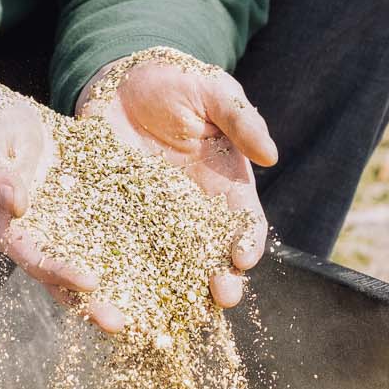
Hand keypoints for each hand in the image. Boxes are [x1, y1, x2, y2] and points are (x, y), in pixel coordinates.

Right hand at [0, 88, 125, 331]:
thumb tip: (17, 205)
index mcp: (2, 226)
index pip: (33, 257)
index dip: (61, 272)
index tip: (93, 283)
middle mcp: (32, 234)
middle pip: (61, 277)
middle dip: (91, 302)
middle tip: (123, 325)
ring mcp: (58, 224)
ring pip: (87, 262)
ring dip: (113, 287)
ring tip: (146, 312)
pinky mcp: (77, 208)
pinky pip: (103, 231)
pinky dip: (125, 249)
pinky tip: (158, 259)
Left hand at [76, 50, 276, 308]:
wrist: (122, 77)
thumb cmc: (178, 82)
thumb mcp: (214, 92)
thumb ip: (241, 120)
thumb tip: (270, 155)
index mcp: (227, 186)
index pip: (246, 225)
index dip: (248, 245)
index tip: (243, 259)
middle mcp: (195, 211)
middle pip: (213, 256)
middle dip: (220, 281)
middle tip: (218, 297)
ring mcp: (155, 218)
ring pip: (170, 265)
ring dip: (175, 291)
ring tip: (174, 311)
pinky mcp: (118, 216)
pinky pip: (123, 251)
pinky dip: (125, 275)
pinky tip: (122, 292)